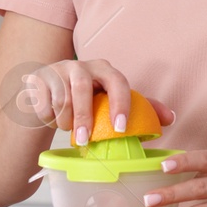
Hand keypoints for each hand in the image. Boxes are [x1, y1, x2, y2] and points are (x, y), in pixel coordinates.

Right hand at [14, 59, 173, 146]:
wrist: (48, 97)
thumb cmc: (87, 102)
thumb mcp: (111, 104)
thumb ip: (141, 109)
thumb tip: (170, 118)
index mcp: (104, 69)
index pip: (118, 81)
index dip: (121, 104)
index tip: (120, 129)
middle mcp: (80, 65)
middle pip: (82, 88)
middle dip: (84, 117)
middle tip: (85, 141)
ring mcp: (57, 69)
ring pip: (61, 98)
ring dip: (64, 120)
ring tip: (67, 128)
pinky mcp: (37, 78)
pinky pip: (43, 103)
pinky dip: (48, 117)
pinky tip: (50, 118)